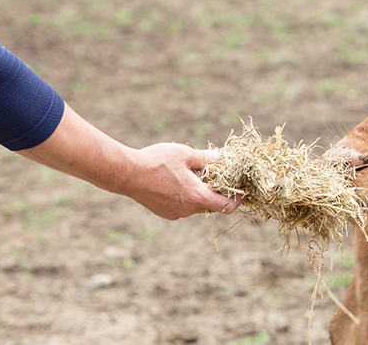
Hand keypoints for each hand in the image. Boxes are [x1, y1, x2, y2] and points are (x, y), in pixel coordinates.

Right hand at [119, 143, 242, 219]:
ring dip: (199, 195)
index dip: (237, 200)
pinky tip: (178, 183)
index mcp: (197, 196)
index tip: (242, 192)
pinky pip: (182, 208)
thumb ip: (205, 158)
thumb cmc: (156, 161)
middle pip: (211, 206)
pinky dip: (186, 198)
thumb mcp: (184, 154)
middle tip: (217, 178)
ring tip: (195, 177)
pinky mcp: (164, 213)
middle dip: (216, 193)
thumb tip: (220, 158)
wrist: (126, 174)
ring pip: (195, 206)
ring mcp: (175, 214)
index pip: (225, 206)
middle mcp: (187, 210)